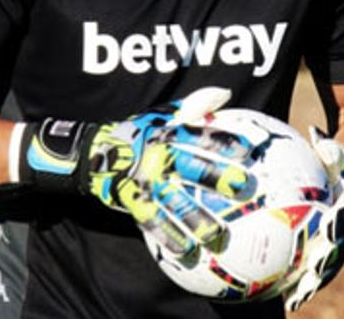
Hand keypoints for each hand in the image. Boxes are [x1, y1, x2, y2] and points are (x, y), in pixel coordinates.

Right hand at [16, 88, 256, 258]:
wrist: (94, 152)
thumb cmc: (139, 132)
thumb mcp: (163, 113)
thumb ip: (193, 105)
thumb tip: (225, 93)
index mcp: (168, 132)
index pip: (200, 135)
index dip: (224, 142)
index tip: (249, 152)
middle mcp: (158, 155)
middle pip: (190, 166)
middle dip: (217, 177)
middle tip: (244, 188)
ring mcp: (144, 180)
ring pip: (173, 200)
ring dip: (195, 219)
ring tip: (216, 235)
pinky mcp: (132, 200)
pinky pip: (153, 221)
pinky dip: (169, 236)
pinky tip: (186, 251)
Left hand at [283, 128, 343, 311]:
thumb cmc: (343, 164)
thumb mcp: (339, 154)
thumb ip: (331, 148)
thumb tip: (316, 133)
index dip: (341, 218)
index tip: (330, 225)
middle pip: (340, 246)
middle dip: (329, 259)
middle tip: (315, 271)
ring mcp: (343, 242)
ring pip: (330, 265)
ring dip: (316, 282)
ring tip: (298, 298)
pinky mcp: (333, 252)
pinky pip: (319, 271)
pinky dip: (306, 285)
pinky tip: (289, 301)